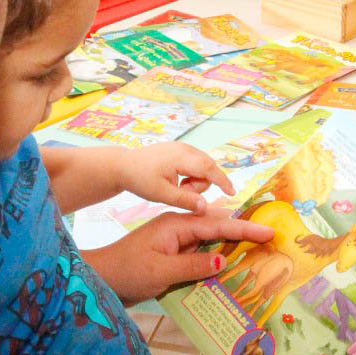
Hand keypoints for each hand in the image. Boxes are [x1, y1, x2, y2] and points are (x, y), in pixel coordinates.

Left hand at [82, 211, 272, 303]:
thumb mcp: (160, 271)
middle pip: (218, 225)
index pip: (217, 224)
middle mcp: (179, 227)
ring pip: (211, 236)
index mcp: (176, 225)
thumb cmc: (127, 272)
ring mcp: (176, 239)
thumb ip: (192, 266)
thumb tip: (223, 259)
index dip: (245, 228)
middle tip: (272, 235)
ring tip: (259, 245)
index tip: (268, 232)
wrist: (101, 276)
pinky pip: (201, 249)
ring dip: (233, 241)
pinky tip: (231, 260)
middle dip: (244, 229)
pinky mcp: (173, 251)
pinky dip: (218, 252)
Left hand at [115, 143, 234, 213]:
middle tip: (183, 192)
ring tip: (177, 187)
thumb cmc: (140, 179)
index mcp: (181, 157)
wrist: (123, 165)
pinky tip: (177, 180)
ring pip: (202, 166)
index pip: (209, 169)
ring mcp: (182, 147)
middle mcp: (185, 148)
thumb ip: (185, 201)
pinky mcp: (179, 149)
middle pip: (208, 168)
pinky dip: (191, 174)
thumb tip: (205, 208)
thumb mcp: (161, 195)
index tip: (232, 194)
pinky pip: (195, 163)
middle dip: (201, 184)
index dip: (223, 181)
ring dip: (196, 180)